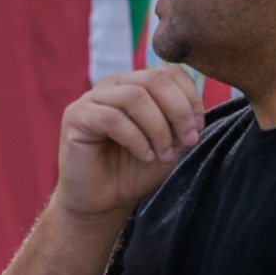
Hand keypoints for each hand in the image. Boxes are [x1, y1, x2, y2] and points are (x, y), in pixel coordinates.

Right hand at [56, 66, 201, 220]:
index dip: (189, 96)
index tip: (199, 127)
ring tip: (164, 155)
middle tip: (189, 141)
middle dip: (178, 111)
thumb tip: (194, 113)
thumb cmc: (134, 172)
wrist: (102, 202)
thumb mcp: (167, 145)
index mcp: (134, 86)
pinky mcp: (76, 116)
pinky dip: (136, 139)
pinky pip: (112, 118)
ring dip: (158, 128)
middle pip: (153, 80)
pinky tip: (144, 156)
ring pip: (135, 97)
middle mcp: (112, 86)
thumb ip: (178, 124)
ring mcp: (91, 99)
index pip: (167, 72)